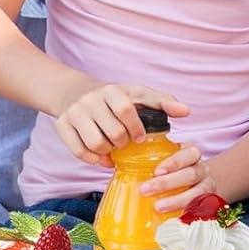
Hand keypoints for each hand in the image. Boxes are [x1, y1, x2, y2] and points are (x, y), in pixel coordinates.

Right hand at [54, 84, 189, 167]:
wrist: (74, 92)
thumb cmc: (114, 97)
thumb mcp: (137, 94)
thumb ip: (162, 102)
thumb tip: (187, 111)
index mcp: (111, 90)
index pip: (125, 110)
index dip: (135, 128)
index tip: (140, 138)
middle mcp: (90, 100)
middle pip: (112, 131)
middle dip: (123, 142)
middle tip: (126, 143)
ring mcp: (74, 113)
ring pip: (95, 144)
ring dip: (108, 152)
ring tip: (114, 148)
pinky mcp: (62, 126)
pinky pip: (79, 152)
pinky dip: (94, 159)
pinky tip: (103, 158)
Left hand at [140, 143, 217, 213]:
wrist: (201, 183)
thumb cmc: (178, 170)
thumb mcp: (170, 160)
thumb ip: (152, 159)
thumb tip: (121, 163)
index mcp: (192, 155)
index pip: (189, 154)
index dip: (174, 162)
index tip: (157, 171)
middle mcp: (203, 170)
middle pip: (190, 174)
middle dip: (167, 183)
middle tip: (145, 190)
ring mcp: (207, 187)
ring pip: (197, 193)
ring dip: (176, 200)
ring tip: (158, 207)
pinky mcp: (207, 204)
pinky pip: (199, 209)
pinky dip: (186, 213)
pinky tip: (172, 219)